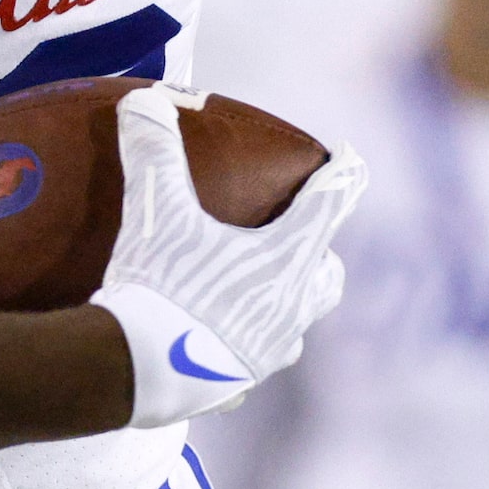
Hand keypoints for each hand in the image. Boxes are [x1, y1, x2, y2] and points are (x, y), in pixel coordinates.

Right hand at [89, 85, 365, 427]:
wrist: (134, 374)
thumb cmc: (159, 288)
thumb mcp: (155, 213)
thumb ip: (154, 154)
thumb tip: (145, 100)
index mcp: (284, 262)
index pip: (326, 207)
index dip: (343, 179)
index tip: (355, 161)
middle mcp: (287, 310)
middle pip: (325, 278)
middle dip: (319, 255)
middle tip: (300, 238)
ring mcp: (264, 354)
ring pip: (293, 326)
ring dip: (284, 305)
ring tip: (255, 292)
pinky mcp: (233, 388)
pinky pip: (249, 367)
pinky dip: (238, 348)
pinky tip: (212, 345)